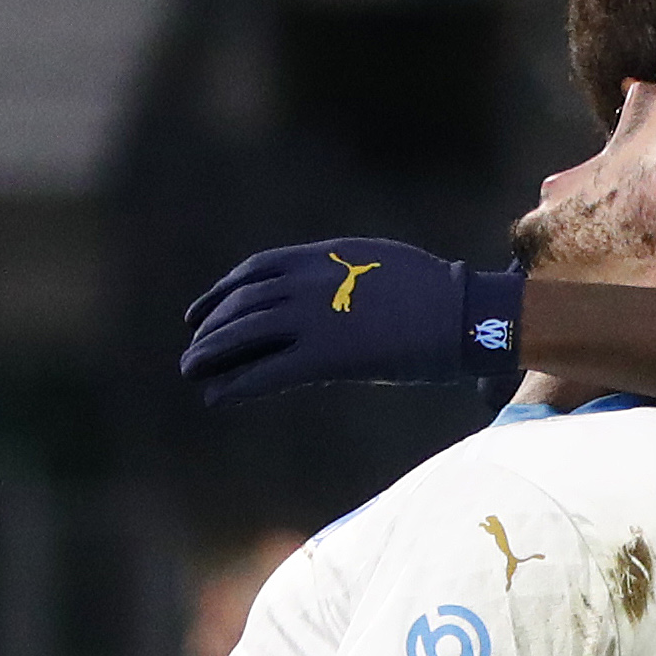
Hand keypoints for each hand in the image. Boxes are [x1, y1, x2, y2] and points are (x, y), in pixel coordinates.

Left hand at [178, 238, 523, 404]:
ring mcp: (315, 319)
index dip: (220, 293)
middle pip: (242, 305)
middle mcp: (308, 283)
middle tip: (192, 352)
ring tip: (193, 372)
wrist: (463, 314)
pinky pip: (267, 373)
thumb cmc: (434, 292)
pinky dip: (237, 385)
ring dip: (212, 355)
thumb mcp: (377, 262)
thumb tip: (323, 287)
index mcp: (321, 257)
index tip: (200, 313)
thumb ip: (340, 271)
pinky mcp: (326, 357)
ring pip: (245, 336)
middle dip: (211, 329)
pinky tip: (218, 398)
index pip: (254, 271)